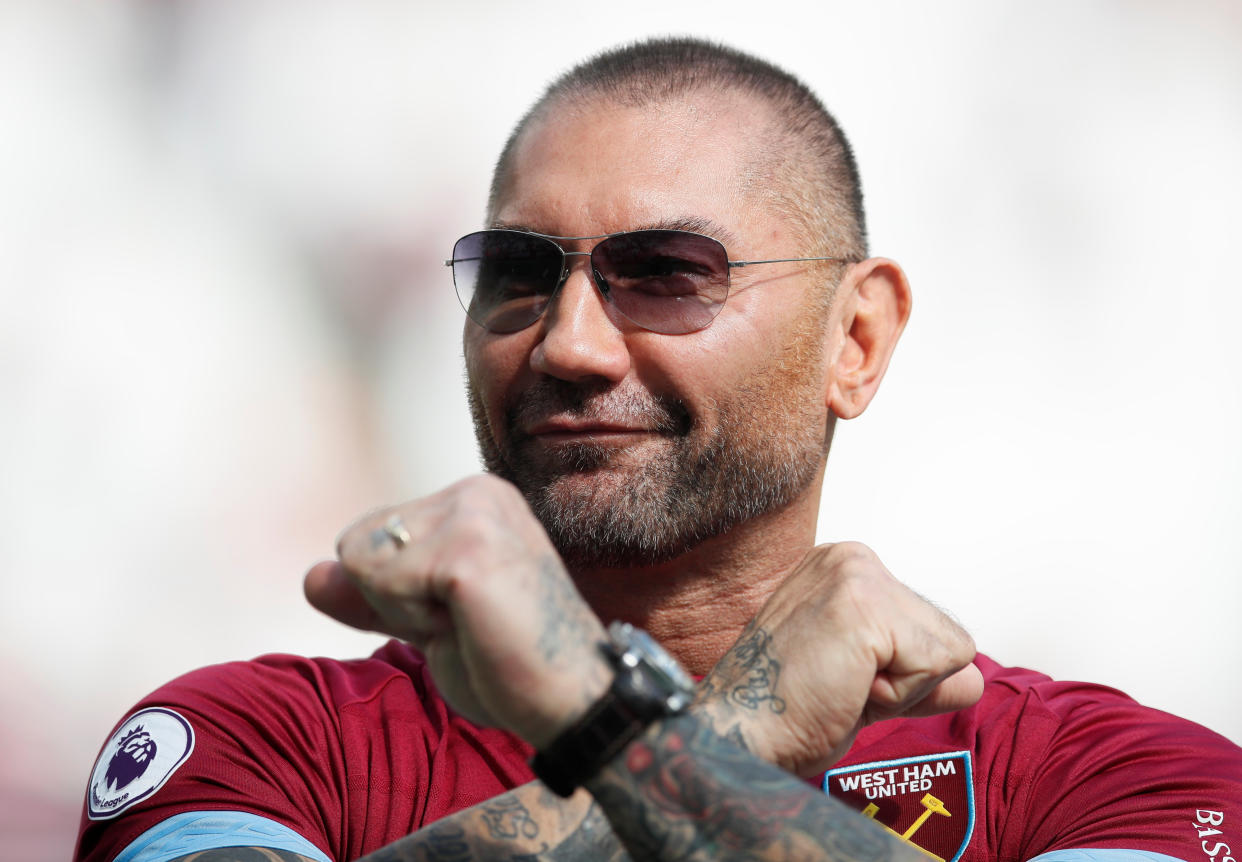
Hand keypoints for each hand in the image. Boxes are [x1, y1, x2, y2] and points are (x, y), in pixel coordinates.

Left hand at [303, 474, 610, 747]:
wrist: (571, 701)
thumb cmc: (509, 663)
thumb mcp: (428, 621)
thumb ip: (372, 593)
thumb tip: (310, 576)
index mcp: (474, 498)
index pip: (368, 536)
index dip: (393, 595)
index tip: (461, 614)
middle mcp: (477, 491)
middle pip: (358, 544)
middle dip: (395, 601)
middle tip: (468, 624)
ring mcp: (475, 514)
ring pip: (363, 561)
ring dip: (404, 613)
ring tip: (473, 624)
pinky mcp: (467, 549)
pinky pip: (381, 584)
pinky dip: (414, 622)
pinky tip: (471, 627)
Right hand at [696, 542, 982, 776]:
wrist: (736, 735)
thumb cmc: (782, 713)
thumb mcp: (862, 684)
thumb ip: (918, 673)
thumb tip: (975, 680)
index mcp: (843, 568)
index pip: (927, 626)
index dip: (895, 674)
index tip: (836, 678)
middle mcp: (851, 559)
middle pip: (944, 633)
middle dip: (904, 680)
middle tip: (836, 687)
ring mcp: (857, 577)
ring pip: (947, 650)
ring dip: (902, 690)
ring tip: (838, 687)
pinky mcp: (866, 607)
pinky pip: (937, 666)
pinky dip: (898, 696)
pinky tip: (843, 688)